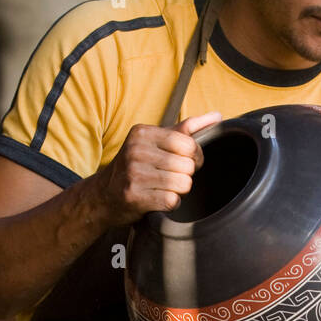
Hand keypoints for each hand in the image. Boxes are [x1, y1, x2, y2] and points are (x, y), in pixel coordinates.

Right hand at [93, 111, 222, 225]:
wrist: (103, 195)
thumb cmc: (136, 166)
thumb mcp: (156, 141)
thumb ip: (186, 128)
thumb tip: (217, 116)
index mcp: (143, 133)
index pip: (189, 144)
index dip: (194, 157)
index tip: (185, 162)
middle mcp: (136, 150)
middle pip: (187, 166)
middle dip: (186, 176)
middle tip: (170, 178)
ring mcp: (133, 173)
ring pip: (183, 184)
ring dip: (178, 191)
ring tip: (163, 187)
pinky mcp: (133, 196)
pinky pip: (171, 201)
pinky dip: (170, 204)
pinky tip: (157, 199)